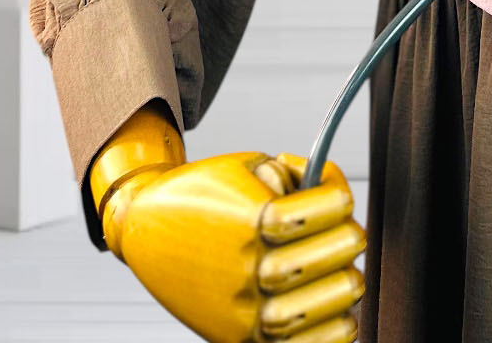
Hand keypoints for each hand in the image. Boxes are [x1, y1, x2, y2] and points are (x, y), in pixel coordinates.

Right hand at [94, 116, 364, 342]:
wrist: (145, 230)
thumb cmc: (203, 192)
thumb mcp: (246, 165)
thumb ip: (291, 177)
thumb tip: (328, 191)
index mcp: (247, 221)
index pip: (320, 213)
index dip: (338, 197)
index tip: (334, 194)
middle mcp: (242, 271)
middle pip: (319, 262)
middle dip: (345, 241)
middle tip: (343, 232)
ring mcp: (239, 312)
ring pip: (312, 312)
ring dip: (341, 291)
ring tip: (342, 273)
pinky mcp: (236, 339)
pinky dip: (327, 335)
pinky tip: (338, 315)